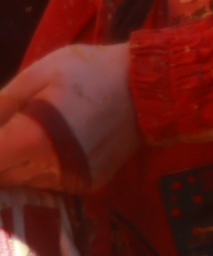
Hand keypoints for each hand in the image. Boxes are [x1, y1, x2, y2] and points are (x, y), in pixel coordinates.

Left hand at [0, 44, 138, 194]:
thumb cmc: (93, 72)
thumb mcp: (40, 73)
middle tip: (17, 125)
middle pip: (1, 174)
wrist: (154, 88)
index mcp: (32, 140)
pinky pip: (49, 182)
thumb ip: (2, 102)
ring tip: (38, 132)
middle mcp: (50, 169)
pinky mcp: (88, 184)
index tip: (2, 126)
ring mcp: (71, 180)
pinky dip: (42, 167)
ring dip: (18, 162)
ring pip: (22, 180)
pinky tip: (54, 144)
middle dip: (3, 152)